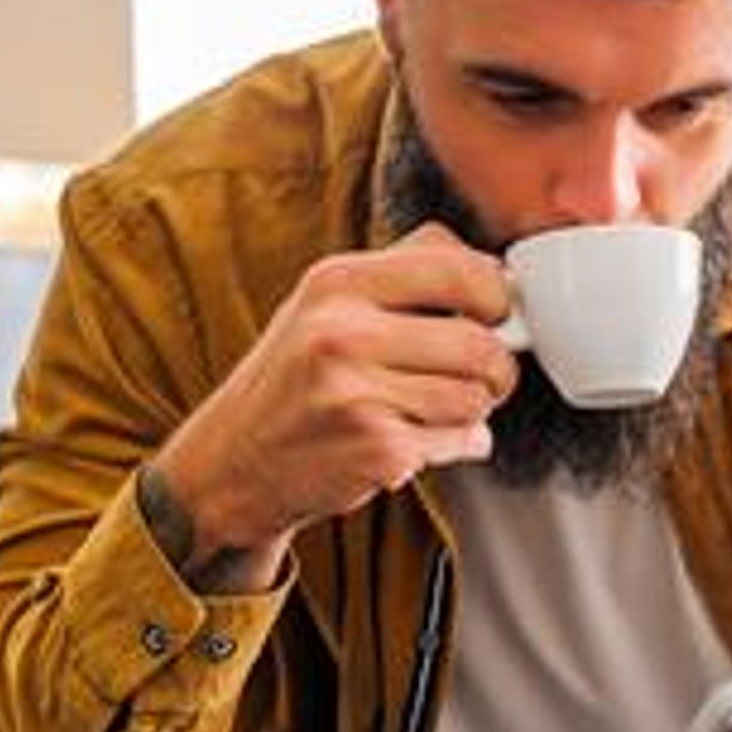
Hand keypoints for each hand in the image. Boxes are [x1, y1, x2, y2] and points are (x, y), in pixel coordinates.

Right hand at [148, 223, 522, 584]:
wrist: (233, 461)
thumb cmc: (296, 378)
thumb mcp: (327, 303)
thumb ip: (405, 273)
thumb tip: (498, 272)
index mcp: (338, 281)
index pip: (461, 269)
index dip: (497, 297)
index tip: (495, 315)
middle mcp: (341, 332)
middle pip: (481, 343)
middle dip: (495, 367)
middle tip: (478, 376)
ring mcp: (356, 394)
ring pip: (477, 397)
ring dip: (473, 411)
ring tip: (433, 409)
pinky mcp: (376, 449)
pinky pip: (462, 441)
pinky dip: (455, 446)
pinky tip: (414, 441)